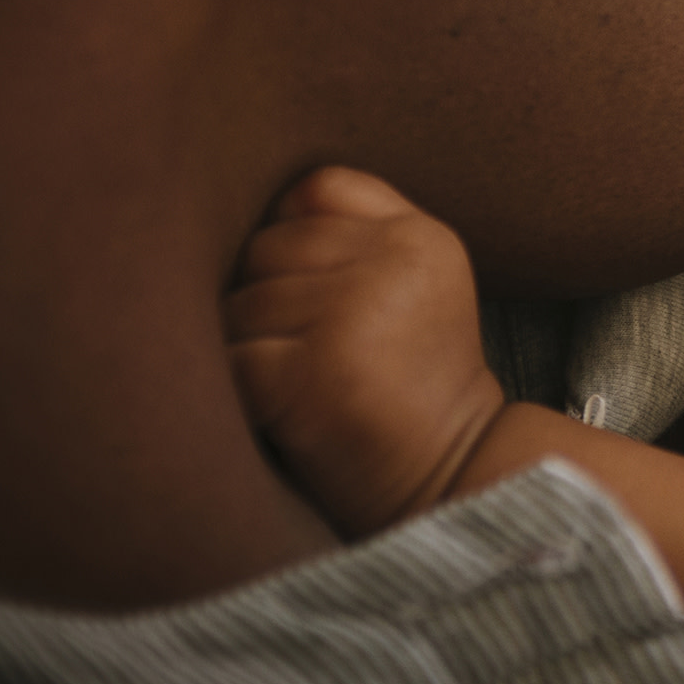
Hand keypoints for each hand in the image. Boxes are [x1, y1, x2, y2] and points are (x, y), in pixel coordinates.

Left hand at [224, 166, 505, 537]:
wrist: (452, 491)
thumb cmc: (410, 397)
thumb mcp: (411, 293)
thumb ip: (355, 234)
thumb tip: (258, 205)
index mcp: (421, 237)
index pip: (313, 192)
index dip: (293, 248)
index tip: (316, 305)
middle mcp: (396, 261)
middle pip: (265, 250)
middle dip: (264, 305)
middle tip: (305, 362)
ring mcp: (357, 311)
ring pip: (240, 305)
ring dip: (247, 354)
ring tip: (299, 395)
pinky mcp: (317, 369)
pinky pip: (231, 360)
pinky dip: (238, 396)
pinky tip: (280, 420)